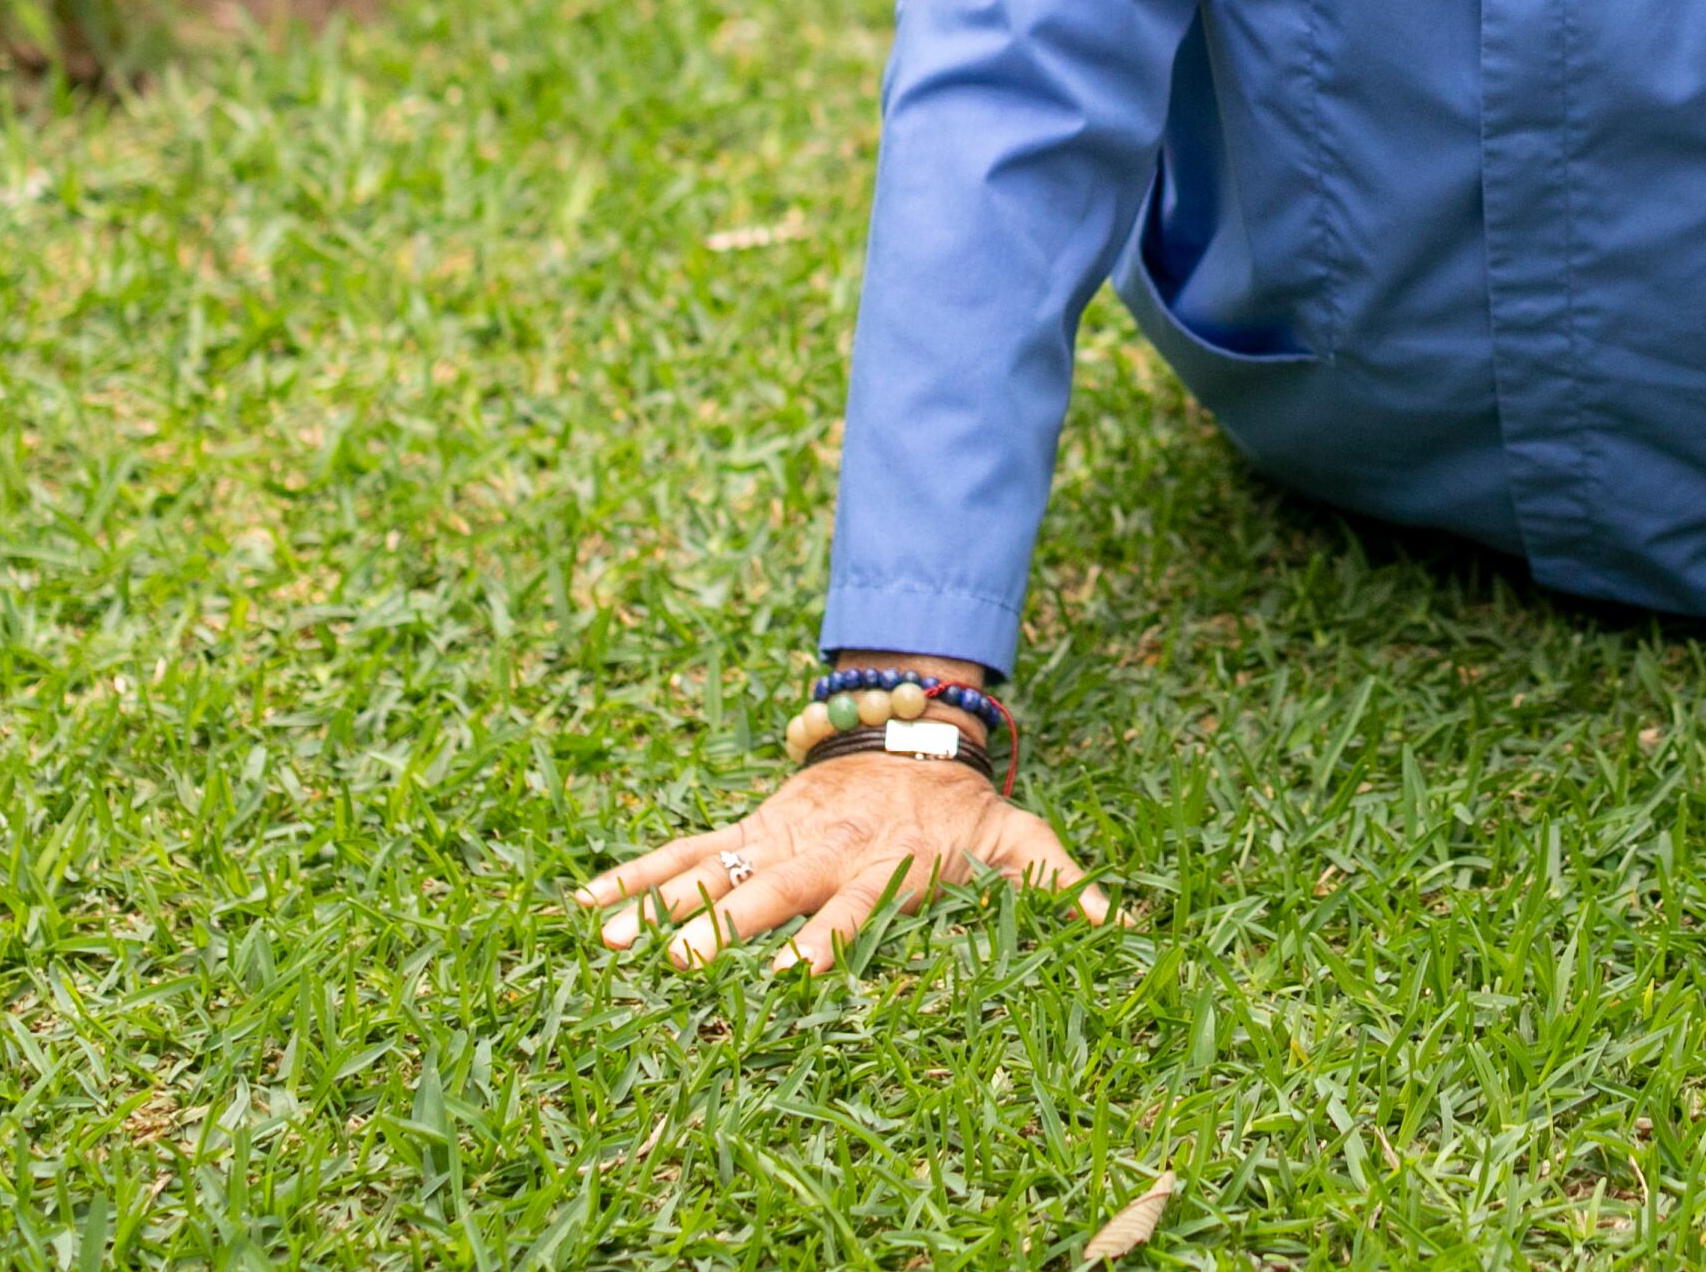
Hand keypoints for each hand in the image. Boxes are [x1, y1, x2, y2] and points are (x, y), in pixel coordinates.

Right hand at [579, 753, 1104, 972]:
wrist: (918, 728)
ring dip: (660, 906)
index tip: (794, 978)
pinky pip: (683, 851)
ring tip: (608, 942)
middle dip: (724, 926)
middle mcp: (819, 854)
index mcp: (879, 867)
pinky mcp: (749, 827)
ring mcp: (776, 838)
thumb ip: (1061, 882)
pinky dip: (634, 875)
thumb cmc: (966, 810)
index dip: (826, 943)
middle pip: (767, 894)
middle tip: (681, 961)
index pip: (851, 910)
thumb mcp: (1020, 841)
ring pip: (711, 872)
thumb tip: (1121, 926)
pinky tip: (584, 905)